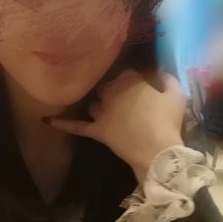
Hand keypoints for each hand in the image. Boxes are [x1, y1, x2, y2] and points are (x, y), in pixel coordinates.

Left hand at [47, 70, 185, 182]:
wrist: (157, 150)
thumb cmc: (168, 120)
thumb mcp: (176, 93)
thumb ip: (167, 78)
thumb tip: (160, 72)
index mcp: (129, 79)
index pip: (128, 73)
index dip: (135, 81)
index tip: (143, 87)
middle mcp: (111, 92)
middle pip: (108, 86)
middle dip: (115, 91)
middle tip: (127, 101)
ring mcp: (101, 112)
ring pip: (94, 103)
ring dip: (100, 105)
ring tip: (107, 110)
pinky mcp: (97, 130)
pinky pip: (76, 126)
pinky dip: (61, 123)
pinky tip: (46, 120)